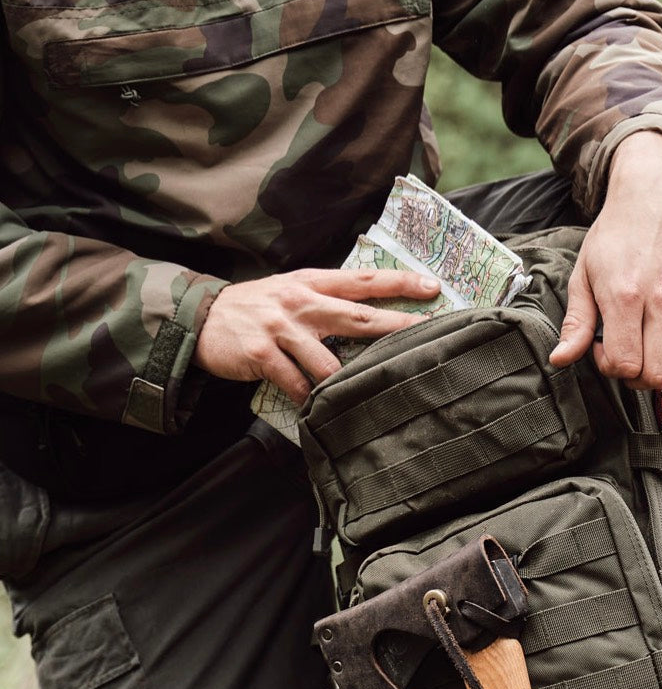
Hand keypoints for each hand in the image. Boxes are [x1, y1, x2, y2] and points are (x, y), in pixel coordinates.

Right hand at [194, 267, 440, 404]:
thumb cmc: (255, 308)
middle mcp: (299, 301)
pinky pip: (295, 383)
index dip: (399, 283)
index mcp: (312, 282)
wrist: (201, 318)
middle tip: (428, 333)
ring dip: (347, 381)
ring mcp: (280, 328)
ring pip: (327, 361)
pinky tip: (318, 408)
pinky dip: (308, 398)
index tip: (433, 288)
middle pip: (356, 315)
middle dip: (394, 325)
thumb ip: (326, 299)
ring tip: (368, 392)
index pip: (363, 280)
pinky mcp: (261, 354)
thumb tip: (370, 312)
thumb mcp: (291, 290)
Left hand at [549, 133, 661, 388]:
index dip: (610, 368)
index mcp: (624, 295)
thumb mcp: (583, 275)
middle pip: (656, 373)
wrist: (654, 196)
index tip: (603, 349)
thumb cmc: (614, 237)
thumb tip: (560, 360)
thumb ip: (576, 322)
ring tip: (648, 350)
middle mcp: (660, 299)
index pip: (624, 364)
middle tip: (627, 357)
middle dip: (636, 377)